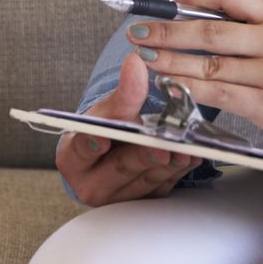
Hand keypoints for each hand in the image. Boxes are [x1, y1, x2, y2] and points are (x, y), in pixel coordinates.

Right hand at [56, 51, 199, 205]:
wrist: (113, 150)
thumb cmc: (104, 128)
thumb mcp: (110, 108)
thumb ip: (124, 90)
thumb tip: (135, 61)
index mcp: (72, 159)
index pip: (81, 150)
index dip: (91, 143)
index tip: (102, 139)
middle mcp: (91, 185)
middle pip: (119, 169)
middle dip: (143, 157)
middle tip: (161, 147)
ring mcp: (118, 198)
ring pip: (145, 181)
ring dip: (167, 165)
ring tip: (184, 150)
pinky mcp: (141, 202)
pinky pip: (162, 188)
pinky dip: (178, 172)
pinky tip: (190, 158)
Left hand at [129, 0, 262, 152]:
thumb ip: (250, 26)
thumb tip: (196, 18)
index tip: (168, 4)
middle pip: (210, 32)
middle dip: (167, 31)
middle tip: (139, 32)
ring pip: (209, 65)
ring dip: (171, 62)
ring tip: (146, 59)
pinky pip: (219, 94)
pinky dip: (190, 89)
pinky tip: (170, 85)